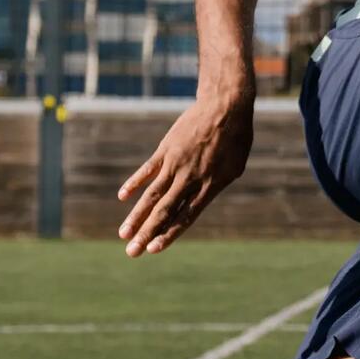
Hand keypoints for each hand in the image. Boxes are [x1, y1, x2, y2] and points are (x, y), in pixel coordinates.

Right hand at [117, 96, 254, 255]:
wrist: (225, 106)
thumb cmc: (236, 138)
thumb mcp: (235, 167)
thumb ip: (215, 187)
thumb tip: (199, 202)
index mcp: (210, 186)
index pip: (185, 217)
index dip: (168, 234)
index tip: (154, 250)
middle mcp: (190, 178)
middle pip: (164, 211)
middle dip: (146, 234)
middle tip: (131, 252)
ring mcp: (175, 163)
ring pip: (152, 194)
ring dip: (136, 216)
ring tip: (123, 234)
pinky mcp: (166, 149)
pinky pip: (147, 170)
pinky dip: (135, 183)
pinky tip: (123, 197)